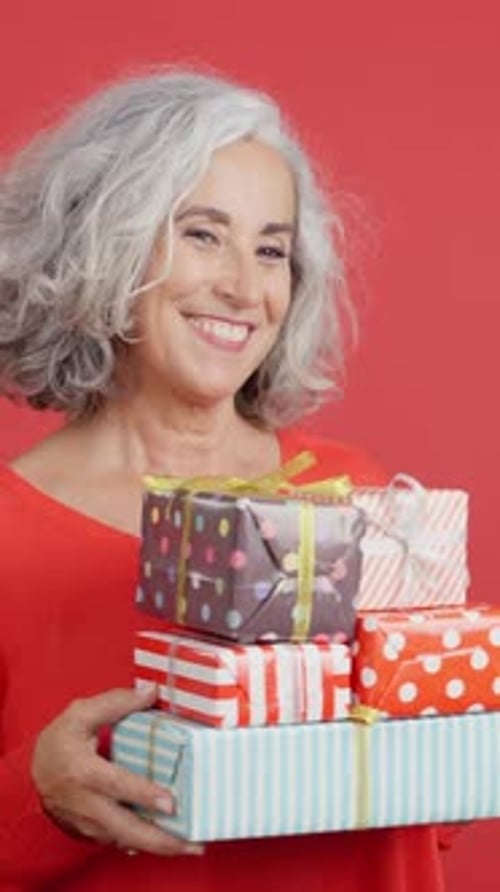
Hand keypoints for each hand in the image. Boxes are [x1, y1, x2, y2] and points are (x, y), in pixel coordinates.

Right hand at [32, 686, 203, 856]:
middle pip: (125, 829)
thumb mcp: (81, 713)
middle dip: (160, 839)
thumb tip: (150, 691)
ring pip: (126, 841)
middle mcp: (86, 803)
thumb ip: (116, 702)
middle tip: (192, 842)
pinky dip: (145, 844)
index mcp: (83, 771)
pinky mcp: (92, 832)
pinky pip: (122, 842)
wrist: (35, 771)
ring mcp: (89, 823)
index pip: (117, 785)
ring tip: (189, 845)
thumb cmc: (59, 741)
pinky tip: (168, 842)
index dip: (144, 794)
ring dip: (158, 846)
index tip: (169, 803)